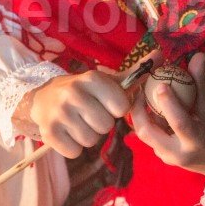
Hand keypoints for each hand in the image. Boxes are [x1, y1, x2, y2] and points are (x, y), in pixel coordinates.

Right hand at [28, 51, 160, 157]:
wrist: (43, 98)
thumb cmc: (84, 91)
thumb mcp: (107, 80)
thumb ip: (135, 72)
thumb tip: (161, 54)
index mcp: (91, 78)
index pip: (121, 106)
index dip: (116, 109)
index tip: (105, 103)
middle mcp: (73, 93)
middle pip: (106, 126)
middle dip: (101, 124)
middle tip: (90, 114)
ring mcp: (59, 113)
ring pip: (91, 140)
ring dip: (88, 136)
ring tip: (78, 122)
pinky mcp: (48, 132)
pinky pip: (75, 151)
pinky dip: (73, 147)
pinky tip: (67, 132)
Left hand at [130, 53, 204, 193]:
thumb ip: (200, 83)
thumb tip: (198, 55)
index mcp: (195, 141)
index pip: (179, 122)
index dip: (168, 103)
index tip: (161, 83)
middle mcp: (177, 153)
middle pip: (148, 132)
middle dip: (138, 109)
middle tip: (139, 86)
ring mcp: (167, 157)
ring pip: (143, 134)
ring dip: (139, 113)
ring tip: (140, 92)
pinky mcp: (163, 157)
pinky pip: (149, 136)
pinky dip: (146, 120)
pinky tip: (146, 105)